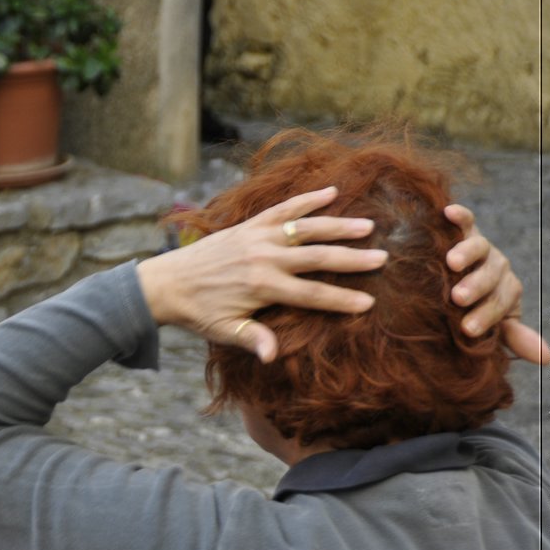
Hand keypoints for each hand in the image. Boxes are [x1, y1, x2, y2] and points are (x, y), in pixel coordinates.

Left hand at [137, 185, 384, 362]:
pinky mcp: (248, 225)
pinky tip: (331, 192)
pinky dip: (305, 200)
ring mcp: (256, 238)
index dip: (341, 300)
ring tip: (368, 225)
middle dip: (351, 259)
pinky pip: (281, 209)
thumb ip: (252, 339)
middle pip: (317, 258)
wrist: (166, 283)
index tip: (369, 302)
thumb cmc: (198, 313)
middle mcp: (263, 259)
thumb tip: (272, 357)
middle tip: (383, 257)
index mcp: (262, 287)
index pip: (311, 295)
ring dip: (337, 226)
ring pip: (304, 229)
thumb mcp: (224, 331)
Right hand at [444, 204, 548, 364]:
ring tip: (451, 263)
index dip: (487, 315)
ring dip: (466, 254)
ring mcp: (480, 248)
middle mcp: (496, 267)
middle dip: (476, 287)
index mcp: (505, 291)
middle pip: (490, 276)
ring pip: (477, 248)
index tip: (469, 330)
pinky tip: (448, 213)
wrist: (457, 276)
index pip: (499, 304)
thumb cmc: (474, 307)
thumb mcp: (496, 323)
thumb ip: (516, 337)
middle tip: (459, 298)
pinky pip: (465, 221)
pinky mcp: (464, 230)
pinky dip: (459, 216)